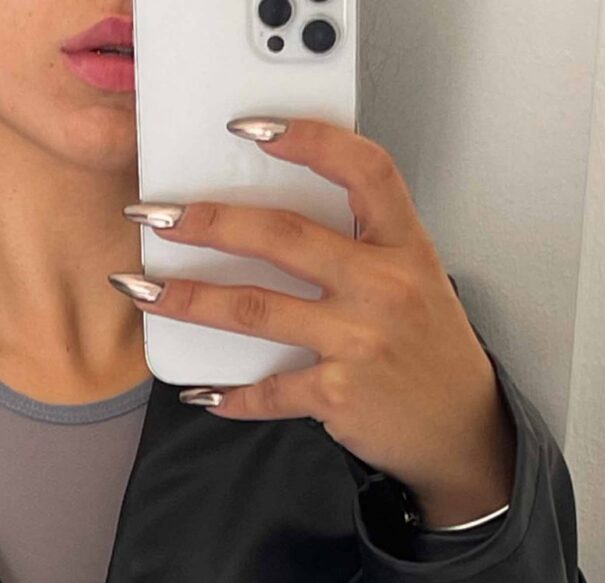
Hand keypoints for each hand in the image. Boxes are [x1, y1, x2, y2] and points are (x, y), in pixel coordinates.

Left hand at [111, 117, 515, 528]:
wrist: (460, 430)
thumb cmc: (429, 353)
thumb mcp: (415, 282)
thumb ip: (361, 250)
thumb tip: (276, 230)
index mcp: (404, 246)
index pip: (363, 169)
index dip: (308, 140)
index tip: (251, 130)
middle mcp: (383, 286)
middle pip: (283, 236)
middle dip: (209, 222)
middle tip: (158, 217)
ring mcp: (359, 340)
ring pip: (256, 309)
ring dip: (189, 299)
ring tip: (144, 291)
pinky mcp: (338, 394)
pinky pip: (268, 390)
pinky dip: (231, 396)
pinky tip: (204, 394)